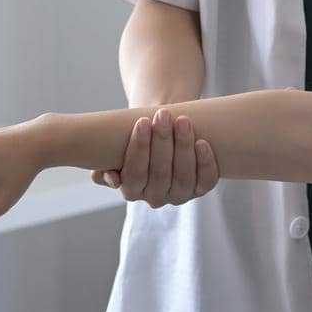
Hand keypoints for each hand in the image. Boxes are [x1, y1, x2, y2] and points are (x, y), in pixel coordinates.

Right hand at [90, 108, 219, 207]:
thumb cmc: (139, 139)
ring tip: (183, 121)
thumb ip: (105, 164)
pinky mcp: (200, 188)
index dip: (138, 149)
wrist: (164, 133)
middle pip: (160, 174)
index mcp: (132, 190)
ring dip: (183, 147)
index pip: (134, 174)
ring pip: (183, 176)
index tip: (141, 121)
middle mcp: (155, 197)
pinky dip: (205, 163)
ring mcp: (179, 195)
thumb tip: (108, 178)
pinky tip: (202, 142)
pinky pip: (205, 181)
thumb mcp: (117, 150)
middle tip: (162, 114)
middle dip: (162, 141)